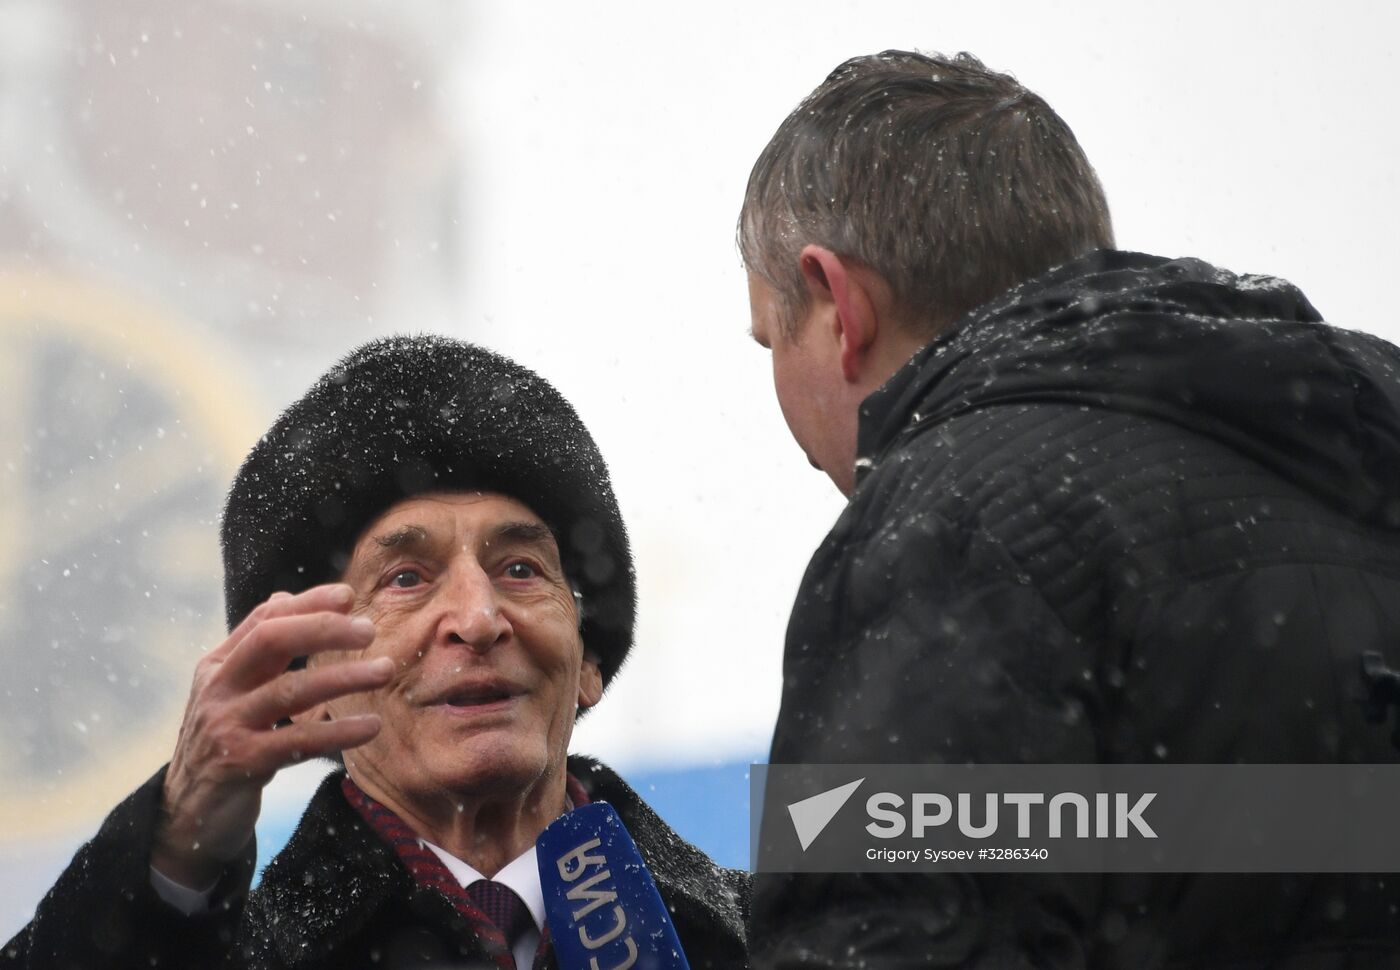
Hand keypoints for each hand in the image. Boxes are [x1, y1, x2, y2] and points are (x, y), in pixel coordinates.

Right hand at [151, 583, 391, 888]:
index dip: (307, 603)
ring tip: (385, 671)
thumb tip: (284, 596)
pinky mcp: (241, 762)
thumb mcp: (233, 691)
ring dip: (344, 677)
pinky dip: (338, 730)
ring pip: (290, 690)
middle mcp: (217, 689)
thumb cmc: (223, 744)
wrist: (187, 814)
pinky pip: (298, 739)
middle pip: (271, 641)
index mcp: (217, 666)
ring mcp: (226, 725)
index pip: (264, 619)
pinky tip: (370, 725)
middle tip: (370, 630)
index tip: (348, 595)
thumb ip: (259, 649)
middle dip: (323, 629)